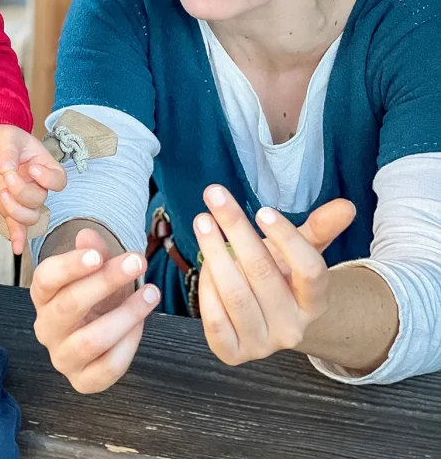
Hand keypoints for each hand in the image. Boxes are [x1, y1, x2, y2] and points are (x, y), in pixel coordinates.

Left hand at [0, 124, 66, 253]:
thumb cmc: (2, 138)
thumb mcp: (7, 138)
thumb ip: (9, 152)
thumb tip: (7, 169)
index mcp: (44, 165)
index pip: (59, 180)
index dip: (48, 180)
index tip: (31, 169)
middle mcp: (38, 185)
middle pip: (40, 200)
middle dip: (22, 191)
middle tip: (6, 175)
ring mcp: (24, 199)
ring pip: (31, 217)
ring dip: (16, 210)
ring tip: (2, 194)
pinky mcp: (9, 209)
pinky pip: (18, 228)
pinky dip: (18, 238)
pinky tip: (17, 248)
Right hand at [31, 227, 160, 393]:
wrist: (97, 329)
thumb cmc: (94, 294)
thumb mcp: (95, 269)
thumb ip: (93, 251)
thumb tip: (88, 235)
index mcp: (42, 295)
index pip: (46, 278)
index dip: (70, 266)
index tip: (98, 255)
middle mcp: (46, 328)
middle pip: (69, 305)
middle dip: (105, 282)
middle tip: (138, 261)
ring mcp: (62, 357)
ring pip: (91, 340)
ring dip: (126, 314)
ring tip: (151, 293)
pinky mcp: (83, 381)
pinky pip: (108, 366)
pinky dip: (129, 344)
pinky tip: (142, 323)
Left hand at [193, 184, 355, 365]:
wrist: (267, 318)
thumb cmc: (282, 274)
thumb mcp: (302, 250)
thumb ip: (321, 228)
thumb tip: (346, 206)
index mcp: (315, 302)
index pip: (309, 271)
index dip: (287, 239)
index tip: (262, 210)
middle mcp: (292, 327)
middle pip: (263, 274)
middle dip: (236, 229)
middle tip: (214, 196)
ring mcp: (262, 344)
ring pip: (236, 295)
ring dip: (215, 253)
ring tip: (203, 220)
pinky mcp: (232, 352)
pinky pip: (214, 320)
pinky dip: (206, 287)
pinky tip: (203, 262)